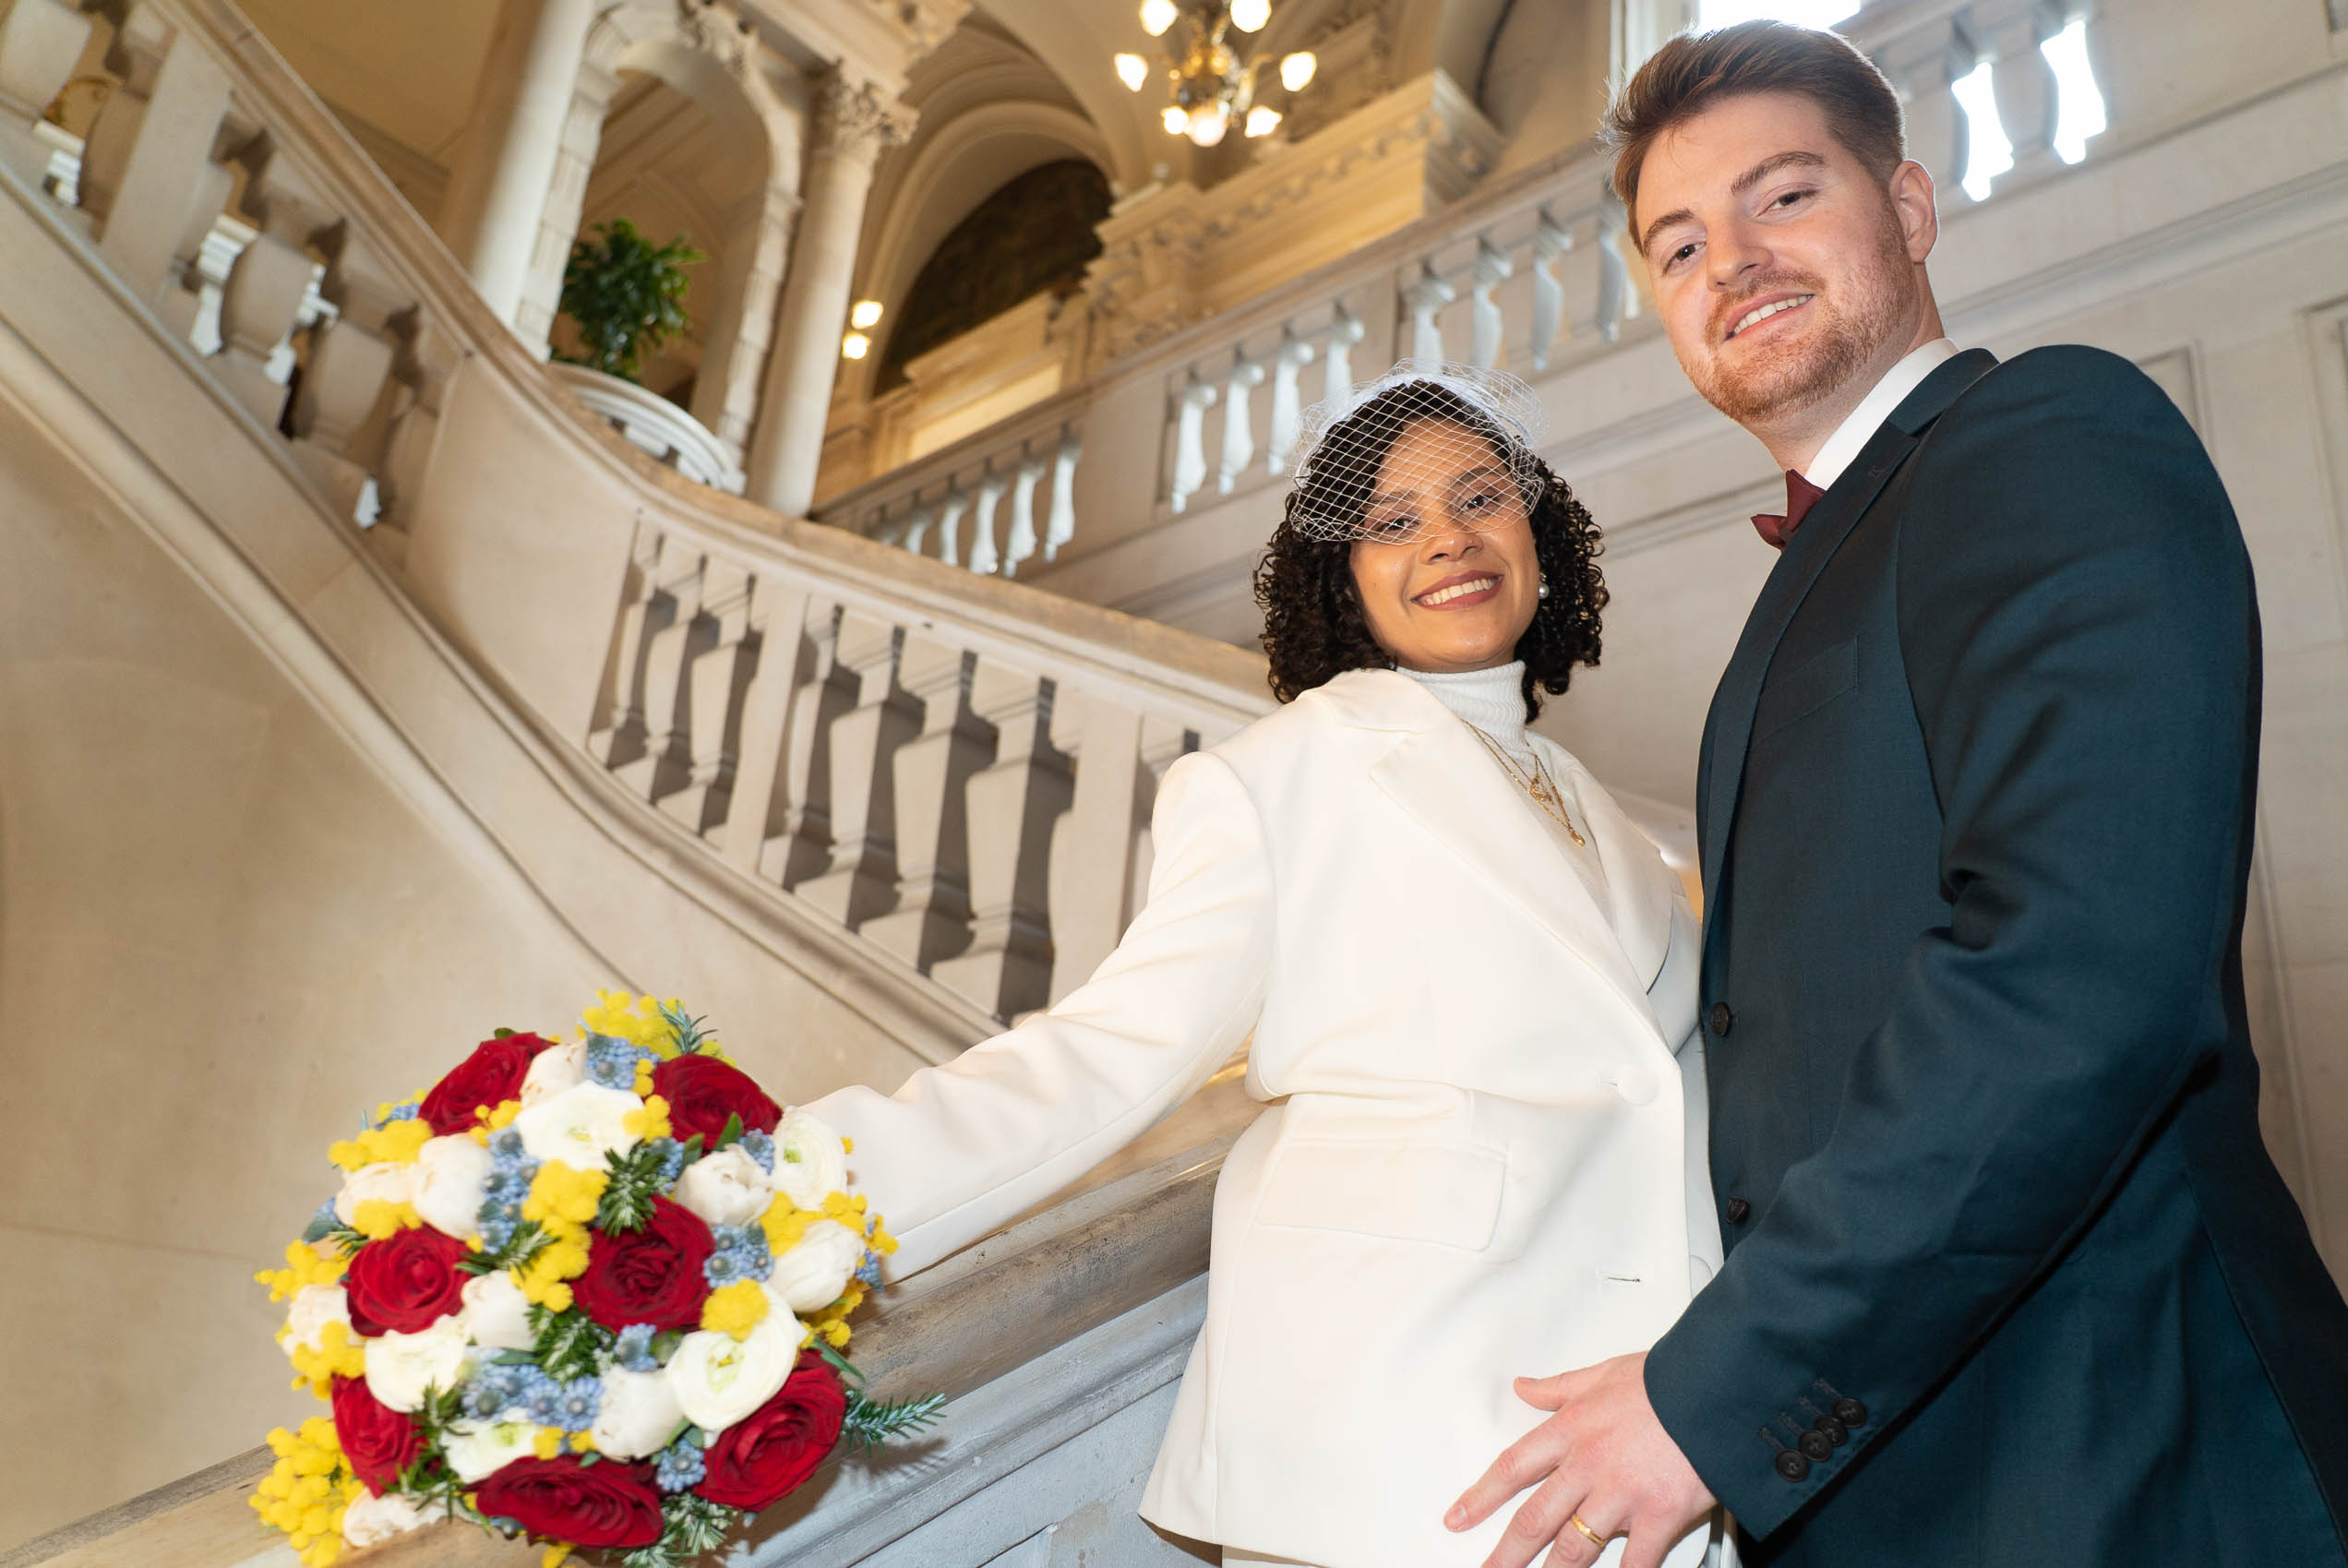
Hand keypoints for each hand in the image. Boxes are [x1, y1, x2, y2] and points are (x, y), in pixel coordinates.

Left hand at [1445, 1352, 1715, 1567]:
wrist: (1716, 1385)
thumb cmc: (1666, 1379)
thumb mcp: (1601, 1373)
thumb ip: (1557, 1387)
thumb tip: (1523, 1387)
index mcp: (1571, 1429)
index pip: (1512, 1468)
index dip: (1480, 1497)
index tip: (1458, 1517)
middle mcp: (1588, 1465)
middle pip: (1534, 1519)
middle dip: (1505, 1553)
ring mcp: (1621, 1494)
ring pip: (1572, 1548)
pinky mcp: (1658, 1515)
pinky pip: (1634, 1562)